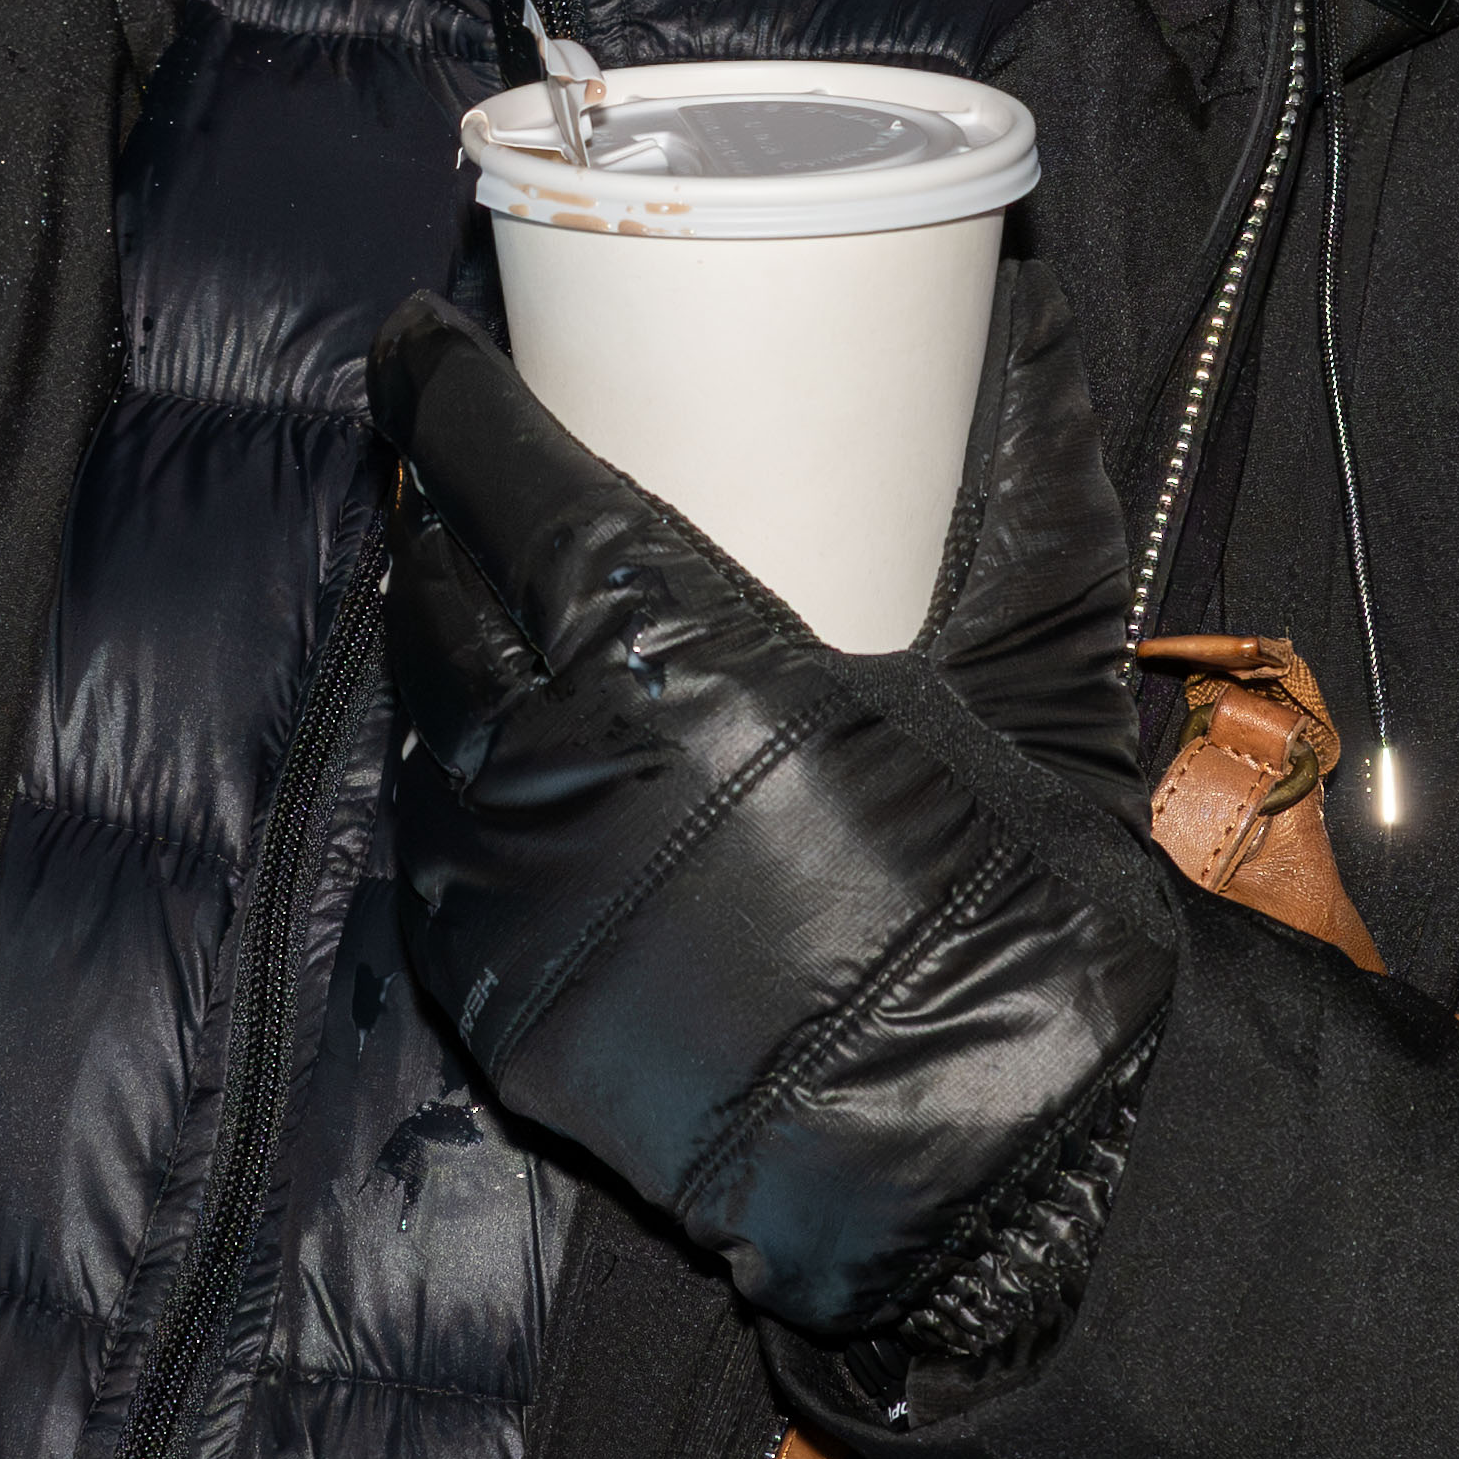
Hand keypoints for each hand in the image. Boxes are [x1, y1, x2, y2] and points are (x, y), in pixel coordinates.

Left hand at [371, 300, 1172, 1349]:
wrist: (970, 1168)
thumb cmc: (1014, 900)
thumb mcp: (1038, 665)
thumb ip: (1028, 469)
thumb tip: (1027, 290)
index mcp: (661, 645)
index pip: (493, 465)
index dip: (443, 382)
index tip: (431, 333)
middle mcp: (542, 749)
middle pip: (431, 566)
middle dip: (437, 487)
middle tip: (479, 436)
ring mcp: (496, 877)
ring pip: (419, 692)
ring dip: (441, 614)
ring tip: (487, 564)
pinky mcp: (484, 983)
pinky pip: (438, 819)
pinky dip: (462, 748)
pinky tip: (510, 725)